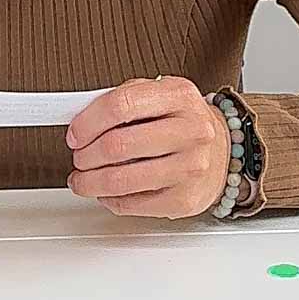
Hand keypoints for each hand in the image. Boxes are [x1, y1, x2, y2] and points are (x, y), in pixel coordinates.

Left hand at [66, 77, 230, 217]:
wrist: (222, 151)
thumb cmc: (181, 122)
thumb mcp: (157, 95)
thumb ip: (120, 100)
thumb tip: (79, 119)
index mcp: (179, 96)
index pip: (120, 105)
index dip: (87, 122)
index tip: (75, 134)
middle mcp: (190, 131)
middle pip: (117, 146)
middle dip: (85, 155)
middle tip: (79, 157)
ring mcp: (190, 167)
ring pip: (120, 180)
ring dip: (90, 182)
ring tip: (83, 178)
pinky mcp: (184, 199)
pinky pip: (132, 204)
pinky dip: (109, 199)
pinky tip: (106, 192)